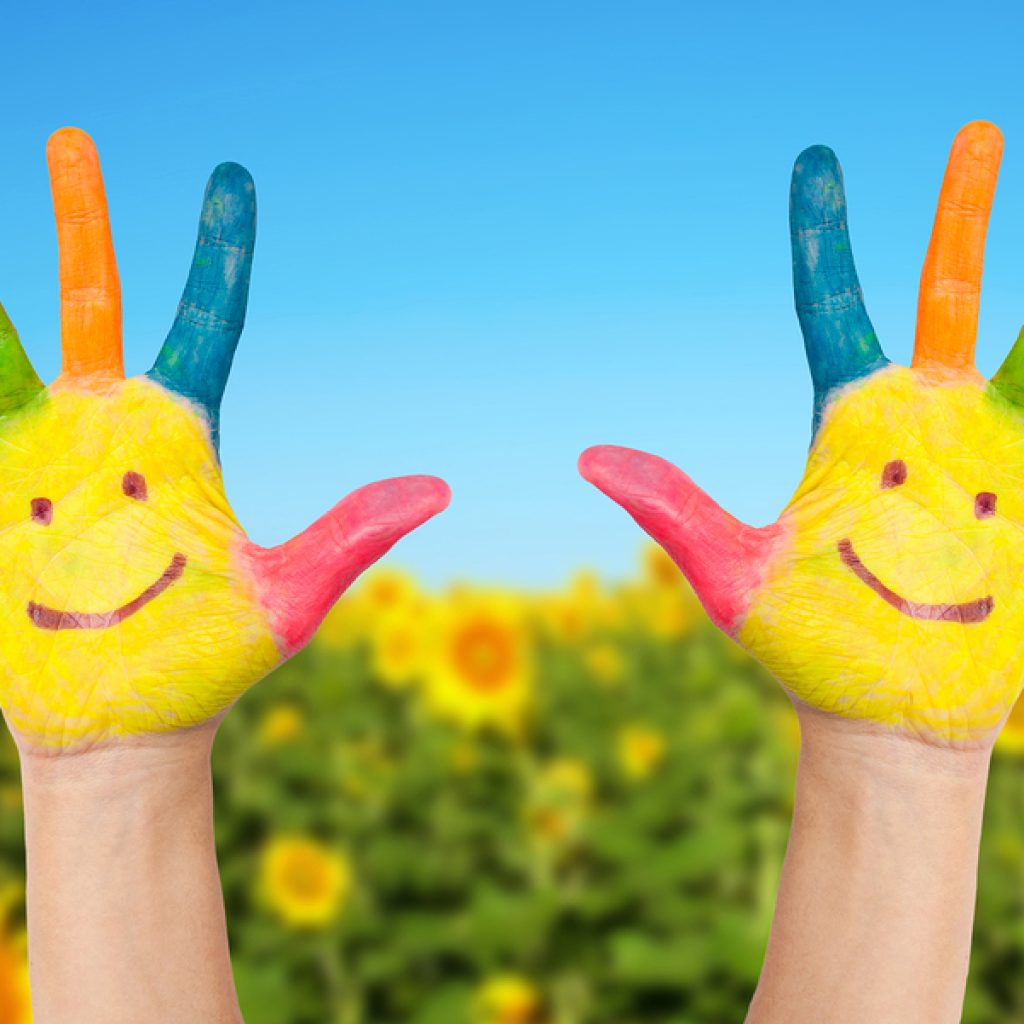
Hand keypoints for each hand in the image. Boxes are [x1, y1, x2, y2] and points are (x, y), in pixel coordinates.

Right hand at [0, 128, 448, 751]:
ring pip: (14, 339)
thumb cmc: (207, 668)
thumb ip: (351, 535)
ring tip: (23, 194)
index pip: (208, 320)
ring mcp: (45, 456)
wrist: (123, 726)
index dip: (218, 252)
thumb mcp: (286, 597)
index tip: (232, 181)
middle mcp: (114, 430)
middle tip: (74, 138)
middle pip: (99, 302)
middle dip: (84, 222)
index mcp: (187, 438)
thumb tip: (440, 489)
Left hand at [581, 120, 1021, 747]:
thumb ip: (673, 510)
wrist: (891, 718)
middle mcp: (918, 423)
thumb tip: (588, 457)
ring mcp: (987, 454)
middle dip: (962, 213)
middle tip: (974, 133)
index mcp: (845, 425)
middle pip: (944, 294)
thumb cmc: (809, 653)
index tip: (815, 164)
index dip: (823, 236)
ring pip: (1018, 342)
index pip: (829, 305)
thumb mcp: (735, 577)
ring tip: (1017, 173)